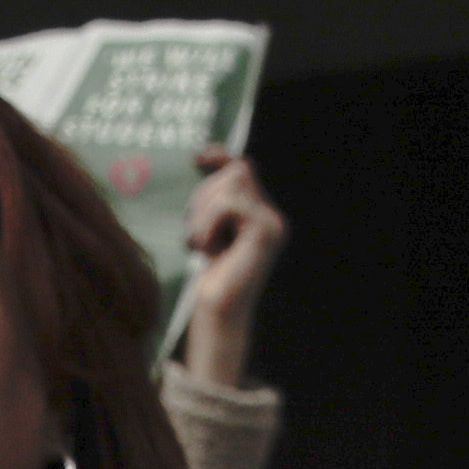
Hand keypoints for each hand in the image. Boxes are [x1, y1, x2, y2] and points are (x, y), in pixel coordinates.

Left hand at [181, 155, 287, 389]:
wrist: (218, 313)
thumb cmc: (209, 276)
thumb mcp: (208, 228)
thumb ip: (213, 198)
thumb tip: (204, 155)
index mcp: (260, 214)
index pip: (242, 167)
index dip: (221, 155)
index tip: (197, 158)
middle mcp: (272, 217)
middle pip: (236, 171)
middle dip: (205, 196)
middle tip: (195, 232)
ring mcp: (272, 223)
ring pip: (232, 184)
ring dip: (204, 212)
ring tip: (199, 243)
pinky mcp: (265, 231)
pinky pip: (229, 204)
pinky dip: (208, 223)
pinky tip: (206, 248)